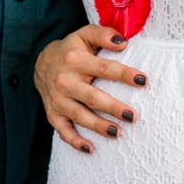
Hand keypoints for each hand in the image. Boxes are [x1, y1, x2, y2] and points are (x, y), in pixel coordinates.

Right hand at [35, 24, 147, 154]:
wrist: (40, 63)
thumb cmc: (72, 49)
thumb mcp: (85, 34)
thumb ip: (104, 34)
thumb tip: (124, 42)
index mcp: (75, 60)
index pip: (104, 68)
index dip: (124, 74)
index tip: (143, 80)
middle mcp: (65, 81)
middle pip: (92, 97)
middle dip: (113, 108)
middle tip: (133, 116)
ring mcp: (58, 100)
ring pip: (80, 116)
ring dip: (99, 126)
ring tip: (118, 133)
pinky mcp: (53, 114)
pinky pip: (63, 131)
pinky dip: (75, 142)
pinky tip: (91, 149)